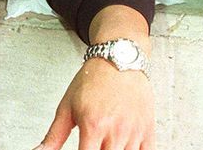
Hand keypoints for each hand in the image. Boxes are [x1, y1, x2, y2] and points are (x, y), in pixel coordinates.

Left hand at [32, 59, 154, 149]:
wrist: (118, 61)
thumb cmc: (92, 81)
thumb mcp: (67, 105)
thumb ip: (54, 134)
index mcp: (93, 125)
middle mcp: (115, 132)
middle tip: (93, 144)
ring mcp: (134, 134)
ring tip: (105, 142)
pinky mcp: (148, 133)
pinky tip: (123, 146)